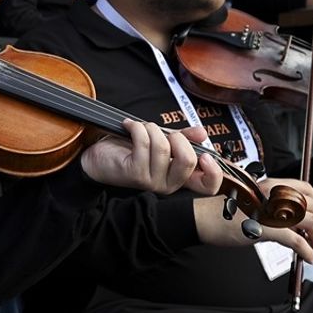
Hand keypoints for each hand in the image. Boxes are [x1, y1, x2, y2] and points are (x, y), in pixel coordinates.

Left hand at [80, 120, 221, 194]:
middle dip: (176, 136)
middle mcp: (168, 184)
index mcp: (179, 177)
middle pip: (188, 160)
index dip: (214, 172)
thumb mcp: (160, 141)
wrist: (98, 158)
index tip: (206, 155)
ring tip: (140, 127)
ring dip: (150, 128)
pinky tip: (128, 126)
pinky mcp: (135, 173)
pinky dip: (137, 127)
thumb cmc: (129, 150)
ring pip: (163, 146)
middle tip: (161, 133)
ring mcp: (152, 182)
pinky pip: (144, 142)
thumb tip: (202, 133)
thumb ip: (182, 138)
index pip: (208, 186)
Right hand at [192, 178, 312, 260]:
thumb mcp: (253, 200)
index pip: (306, 189)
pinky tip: (308, 257)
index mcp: (271, 186)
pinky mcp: (267, 229)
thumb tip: (290, 219)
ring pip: (310, 222)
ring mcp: (272, 212)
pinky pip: (297, 241)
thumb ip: (272, 205)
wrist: (204, 217)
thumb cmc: (223, 211)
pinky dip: (306, 251)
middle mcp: (274, 195)